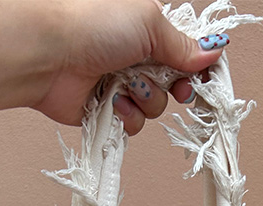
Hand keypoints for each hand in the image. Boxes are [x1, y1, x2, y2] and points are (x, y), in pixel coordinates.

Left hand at [33, 0, 229, 135]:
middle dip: (174, 86)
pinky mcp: (107, 110)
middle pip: (175, 82)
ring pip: (155, 106)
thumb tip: (213, 51)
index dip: (196, 67)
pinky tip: (114, 102)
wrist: (50, 54)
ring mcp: (122, 84)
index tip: (201, 76)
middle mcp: (136, 56)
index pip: (185, 51)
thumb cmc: (92, 24)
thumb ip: (183, 44)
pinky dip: (127, 116)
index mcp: (148, 29)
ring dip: (147, 100)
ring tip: (127, 85)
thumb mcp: (149, 23)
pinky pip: (133, 124)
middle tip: (173, 86)